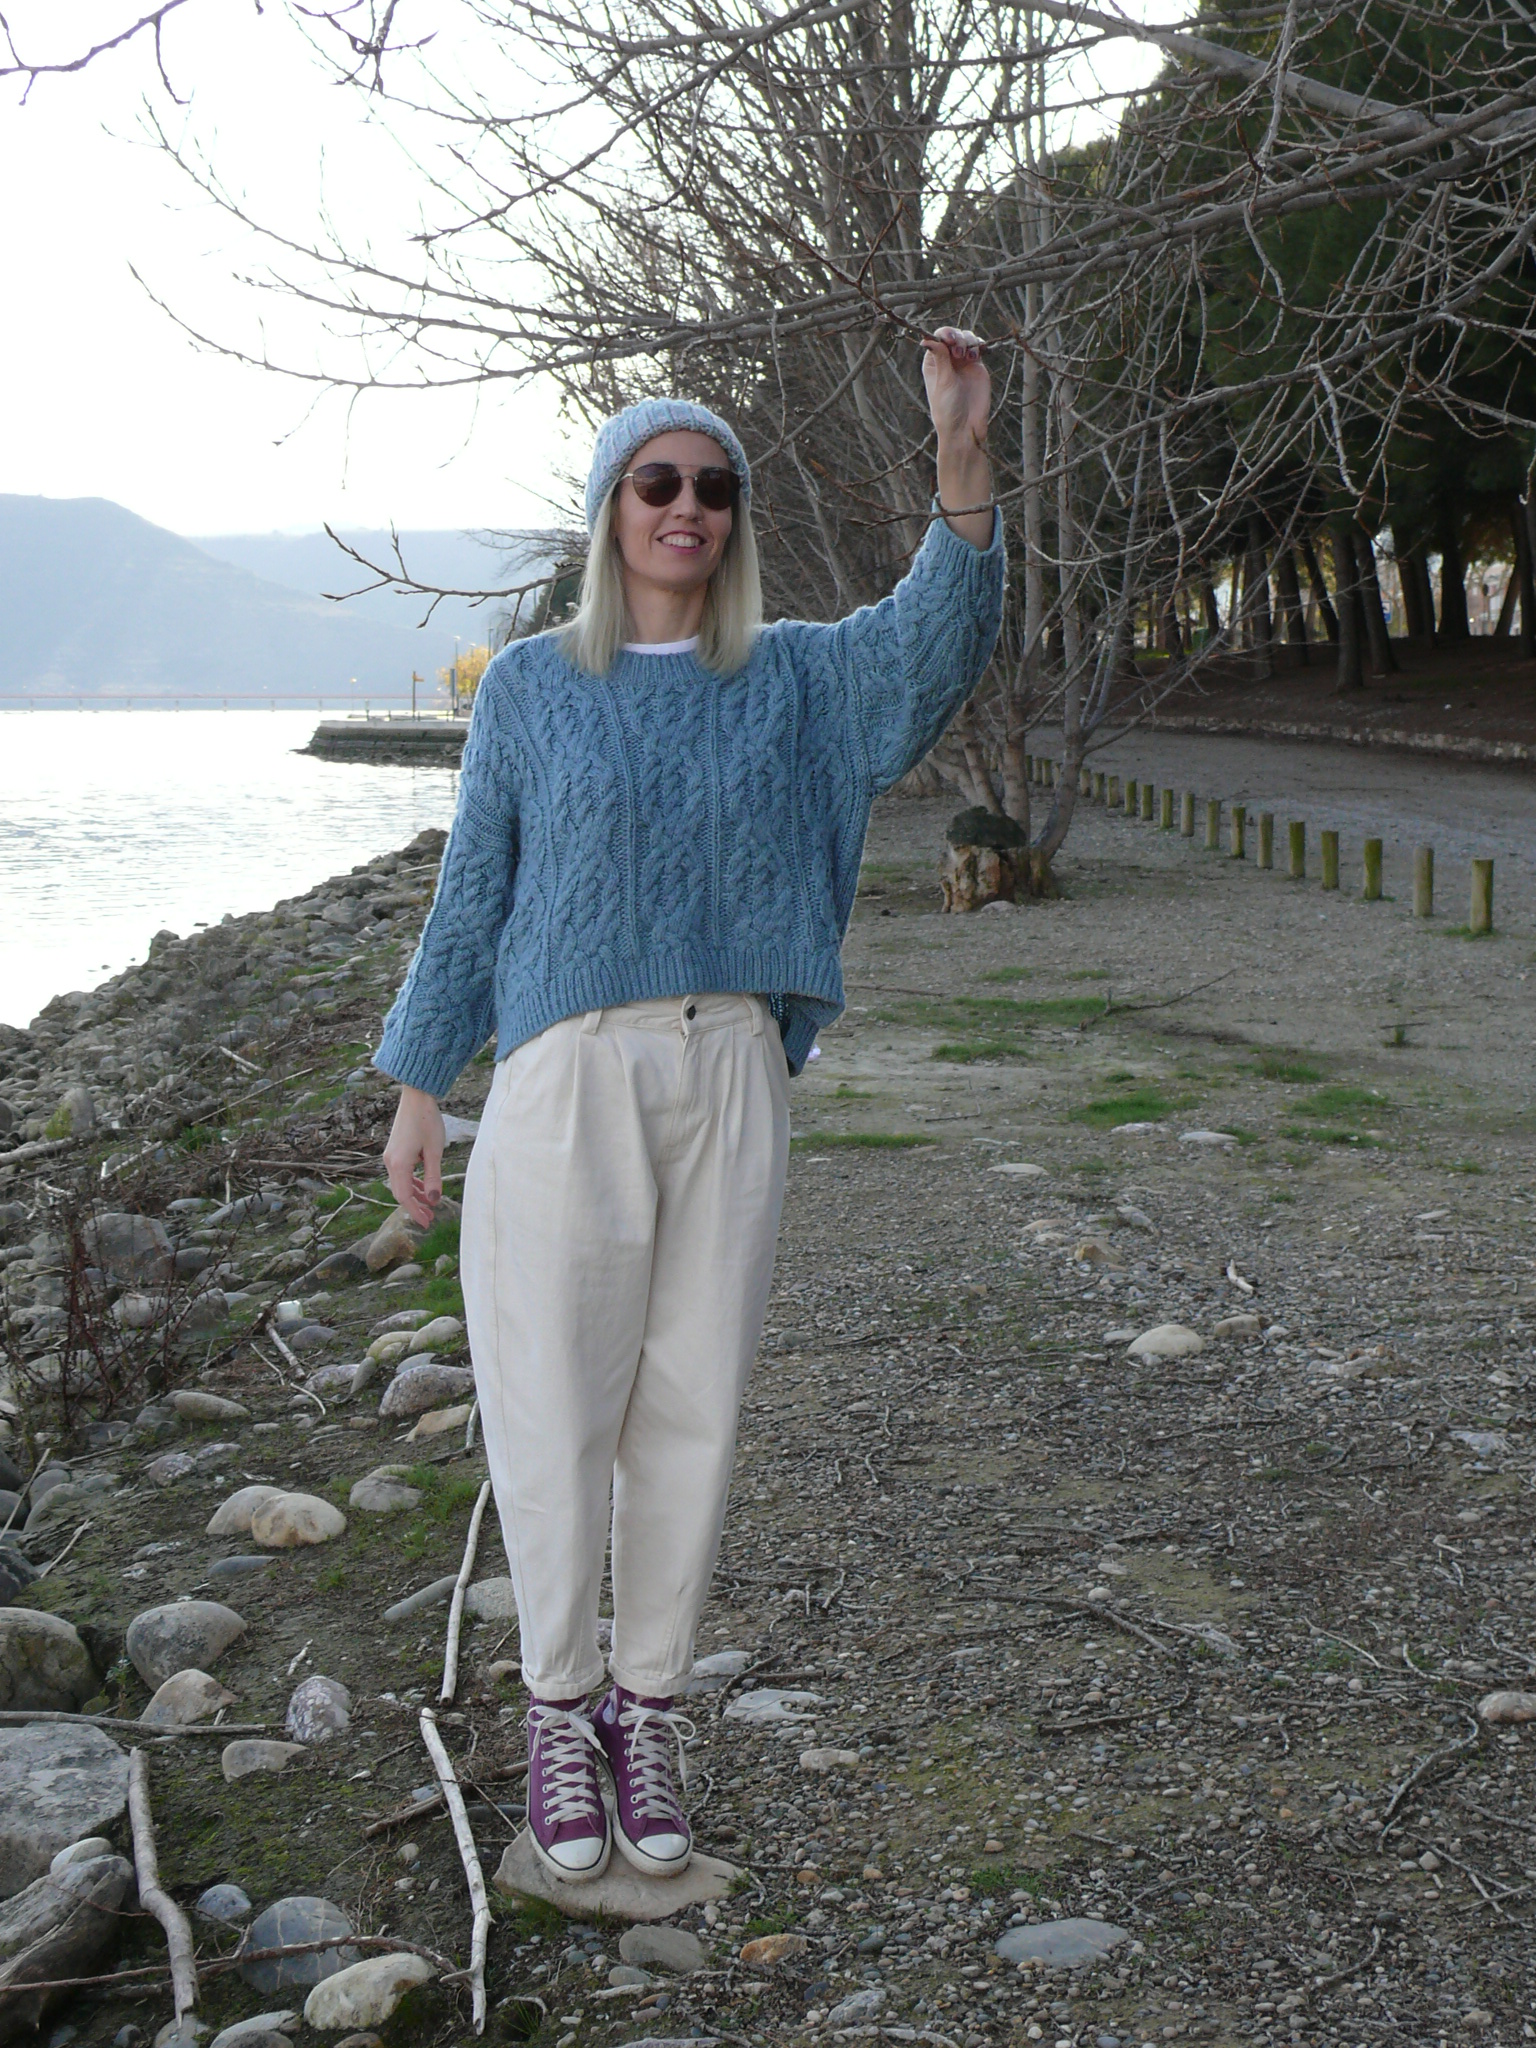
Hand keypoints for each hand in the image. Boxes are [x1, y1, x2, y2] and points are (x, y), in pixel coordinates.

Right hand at [383, 1085, 444, 1226]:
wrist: (416, 1097)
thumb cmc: (427, 1121)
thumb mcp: (435, 1152)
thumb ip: (434, 1177)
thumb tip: (434, 1199)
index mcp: (399, 1164)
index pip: (405, 1197)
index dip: (416, 1212)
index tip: (427, 1223)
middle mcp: (390, 1162)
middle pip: (400, 1193)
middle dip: (415, 1206)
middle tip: (430, 1218)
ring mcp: (390, 1156)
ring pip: (401, 1184)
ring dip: (414, 1195)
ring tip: (430, 1204)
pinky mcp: (394, 1151)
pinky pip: (401, 1173)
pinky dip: (412, 1182)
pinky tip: (424, 1186)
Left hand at [921, 327, 990, 450]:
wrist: (966, 426)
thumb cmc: (948, 408)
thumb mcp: (943, 381)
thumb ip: (940, 358)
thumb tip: (926, 339)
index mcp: (933, 362)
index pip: (937, 338)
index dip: (944, 334)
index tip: (949, 340)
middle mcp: (947, 359)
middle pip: (953, 334)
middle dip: (957, 337)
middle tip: (958, 351)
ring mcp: (963, 361)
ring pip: (967, 338)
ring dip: (968, 340)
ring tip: (969, 356)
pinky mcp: (977, 365)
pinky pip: (978, 347)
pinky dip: (979, 345)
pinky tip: (976, 355)